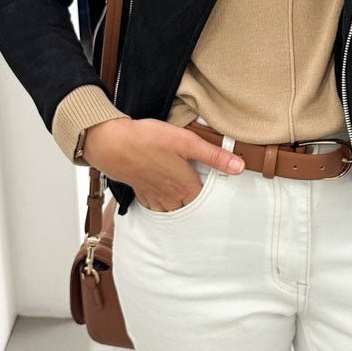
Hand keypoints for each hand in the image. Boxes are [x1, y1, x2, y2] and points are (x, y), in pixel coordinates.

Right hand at [84, 117, 244, 212]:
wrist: (111, 144)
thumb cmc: (148, 140)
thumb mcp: (187, 142)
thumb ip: (214, 156)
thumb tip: (240, 166)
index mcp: (185, 187)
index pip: (206, 201)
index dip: (213, 197)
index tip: (220, 193)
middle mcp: (170, 197)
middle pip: (190, 209)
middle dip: (197, 204)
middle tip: (204, 197)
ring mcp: (154, 197)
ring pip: (172, 211)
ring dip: (180, 207)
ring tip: (186, 199)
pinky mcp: (141, 192)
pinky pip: (155, 206)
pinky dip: (162, 205)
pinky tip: (163, 197)